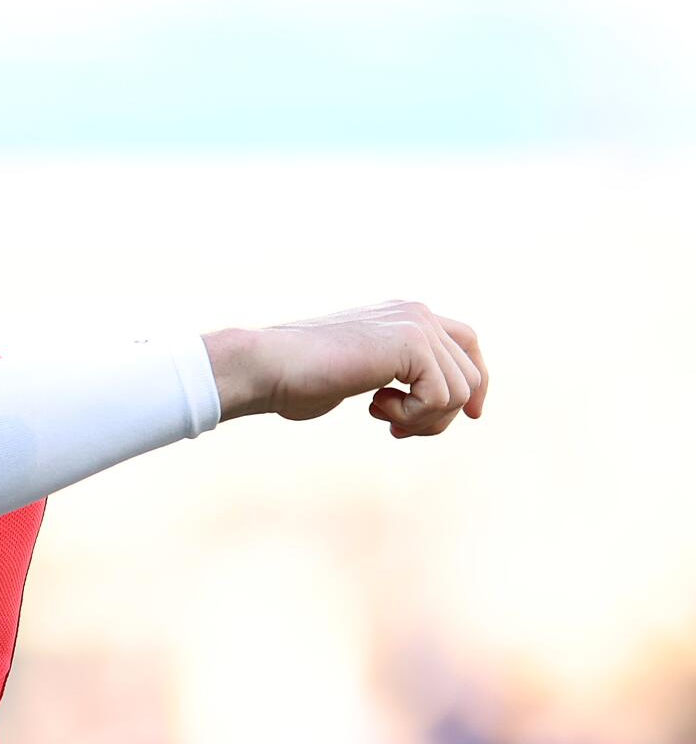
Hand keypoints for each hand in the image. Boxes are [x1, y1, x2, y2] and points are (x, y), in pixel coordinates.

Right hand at [205, 300, 488, 434]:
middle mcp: (417, 313)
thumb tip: (431, 400)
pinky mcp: (410, 343)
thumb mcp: (357, 372)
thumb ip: (393, 373)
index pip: (467, 344)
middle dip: (440, 416)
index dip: (476, 383)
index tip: (469, 415)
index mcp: (405, 316)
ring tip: (381, 416)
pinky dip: (411, 415)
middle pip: (469, 376)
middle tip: (397, 430)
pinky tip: (373, 406)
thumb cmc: (299, 377)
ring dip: (422, 419)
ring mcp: (415, 324)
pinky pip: (441, 396)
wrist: (268, 366)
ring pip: (459, 390)